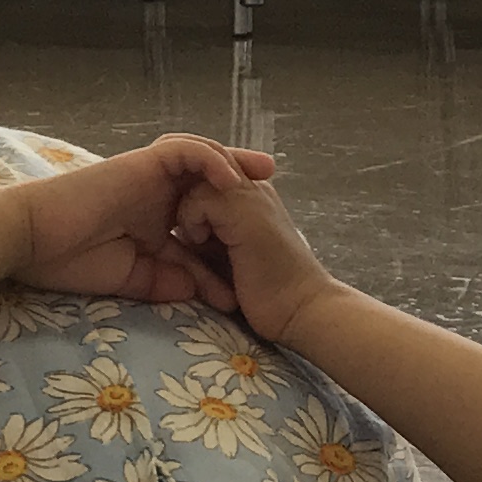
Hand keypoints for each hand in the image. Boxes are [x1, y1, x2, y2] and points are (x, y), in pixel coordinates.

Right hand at [11, 134, 273, 305]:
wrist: (32, 242)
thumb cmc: (72, 261)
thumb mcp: (135, 278)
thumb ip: (171, 279)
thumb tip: (206, 288)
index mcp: (153, 218)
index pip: (201, 217)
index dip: (229, 229)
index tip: (257, 243)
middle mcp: (154, 192)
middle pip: (208, 180)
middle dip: (243, 183)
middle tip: (274, 189)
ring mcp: (147, 175)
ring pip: (200, 159)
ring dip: (233, 163)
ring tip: (263, 174)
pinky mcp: (138, 163)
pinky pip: (181, 152)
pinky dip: (208, 160)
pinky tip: (229, 179)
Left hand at [168, 170, 344, 346]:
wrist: (303, 308)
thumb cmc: (271, 292)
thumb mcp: (234, 257)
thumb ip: (214, 239)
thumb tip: (179, 234)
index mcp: (254, 198)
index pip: (211, 177)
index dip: (194, 199)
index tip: (189, 232)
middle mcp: (254, 190)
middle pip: (204, 173)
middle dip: (187, 201)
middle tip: (187, 235)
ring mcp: (251, 196)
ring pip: (198, 181)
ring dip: (188, 212)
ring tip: (196, 242)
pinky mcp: (243, 209)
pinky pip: (198, 198)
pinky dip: (191, 220)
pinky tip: (199, 243)